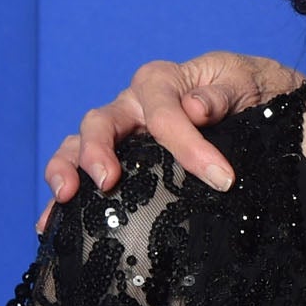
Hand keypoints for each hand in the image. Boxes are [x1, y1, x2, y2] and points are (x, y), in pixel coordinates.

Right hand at [39, 52, 304, 227]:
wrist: (253, 97)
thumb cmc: (246, 87)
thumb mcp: (242, 81)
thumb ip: (220, 94)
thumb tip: (194, 108)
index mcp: (160, 82)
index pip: (165, 114)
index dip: (190, 148)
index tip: (222, 180)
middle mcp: (131, 105)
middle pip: (100, 124)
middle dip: (97, 152)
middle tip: (108, 182)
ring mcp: (120, 133)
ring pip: (78, 146)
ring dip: (67, 170)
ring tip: (65, 197)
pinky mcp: (118, 158)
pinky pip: (80, 173)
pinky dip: (64, 196)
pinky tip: (51, 224)